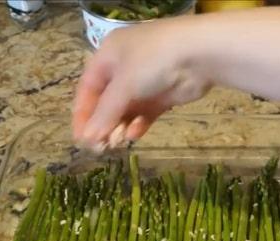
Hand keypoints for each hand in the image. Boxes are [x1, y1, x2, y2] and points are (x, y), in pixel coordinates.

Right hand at [72, 20, 210, 151]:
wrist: (200, 54)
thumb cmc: (153, 61)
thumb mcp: (124, 84)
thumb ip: (105, 113)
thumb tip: (87, 139)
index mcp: (108, 55)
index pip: (87, 88)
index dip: (82, 114)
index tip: (80, 138)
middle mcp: (124, 67)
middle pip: (106, 101)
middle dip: (102, 123)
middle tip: (99, 147)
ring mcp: (146, 81)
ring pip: (126, 109)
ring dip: (120, 126)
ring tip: (116, 143)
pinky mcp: (163, 95)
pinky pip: (145, 113)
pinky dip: (139, 125)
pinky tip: (135, 135)